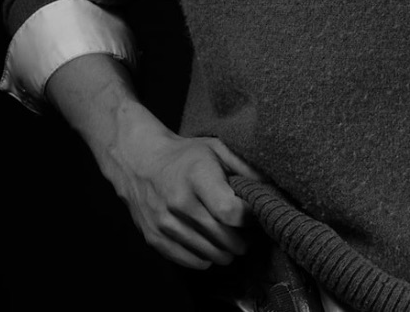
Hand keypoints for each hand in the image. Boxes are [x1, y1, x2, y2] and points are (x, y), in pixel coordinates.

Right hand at [104, 116, 264, 268]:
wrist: (140, 162)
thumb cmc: (185, 155)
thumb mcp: (216, 148)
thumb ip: (244, 167)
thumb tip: (270, 188)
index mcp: (196, 176)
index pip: (229, 211)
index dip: (248, 217)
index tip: (254, 213)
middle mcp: (178, 201)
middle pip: (222, 237)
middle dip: (241, 240)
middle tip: (248, 235)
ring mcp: (164, 222)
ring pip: (208, 254)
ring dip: (226, 252)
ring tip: (233, 242)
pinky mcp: (154, 238)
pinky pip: (189, 261)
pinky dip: (205, 259)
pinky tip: (212, 246)